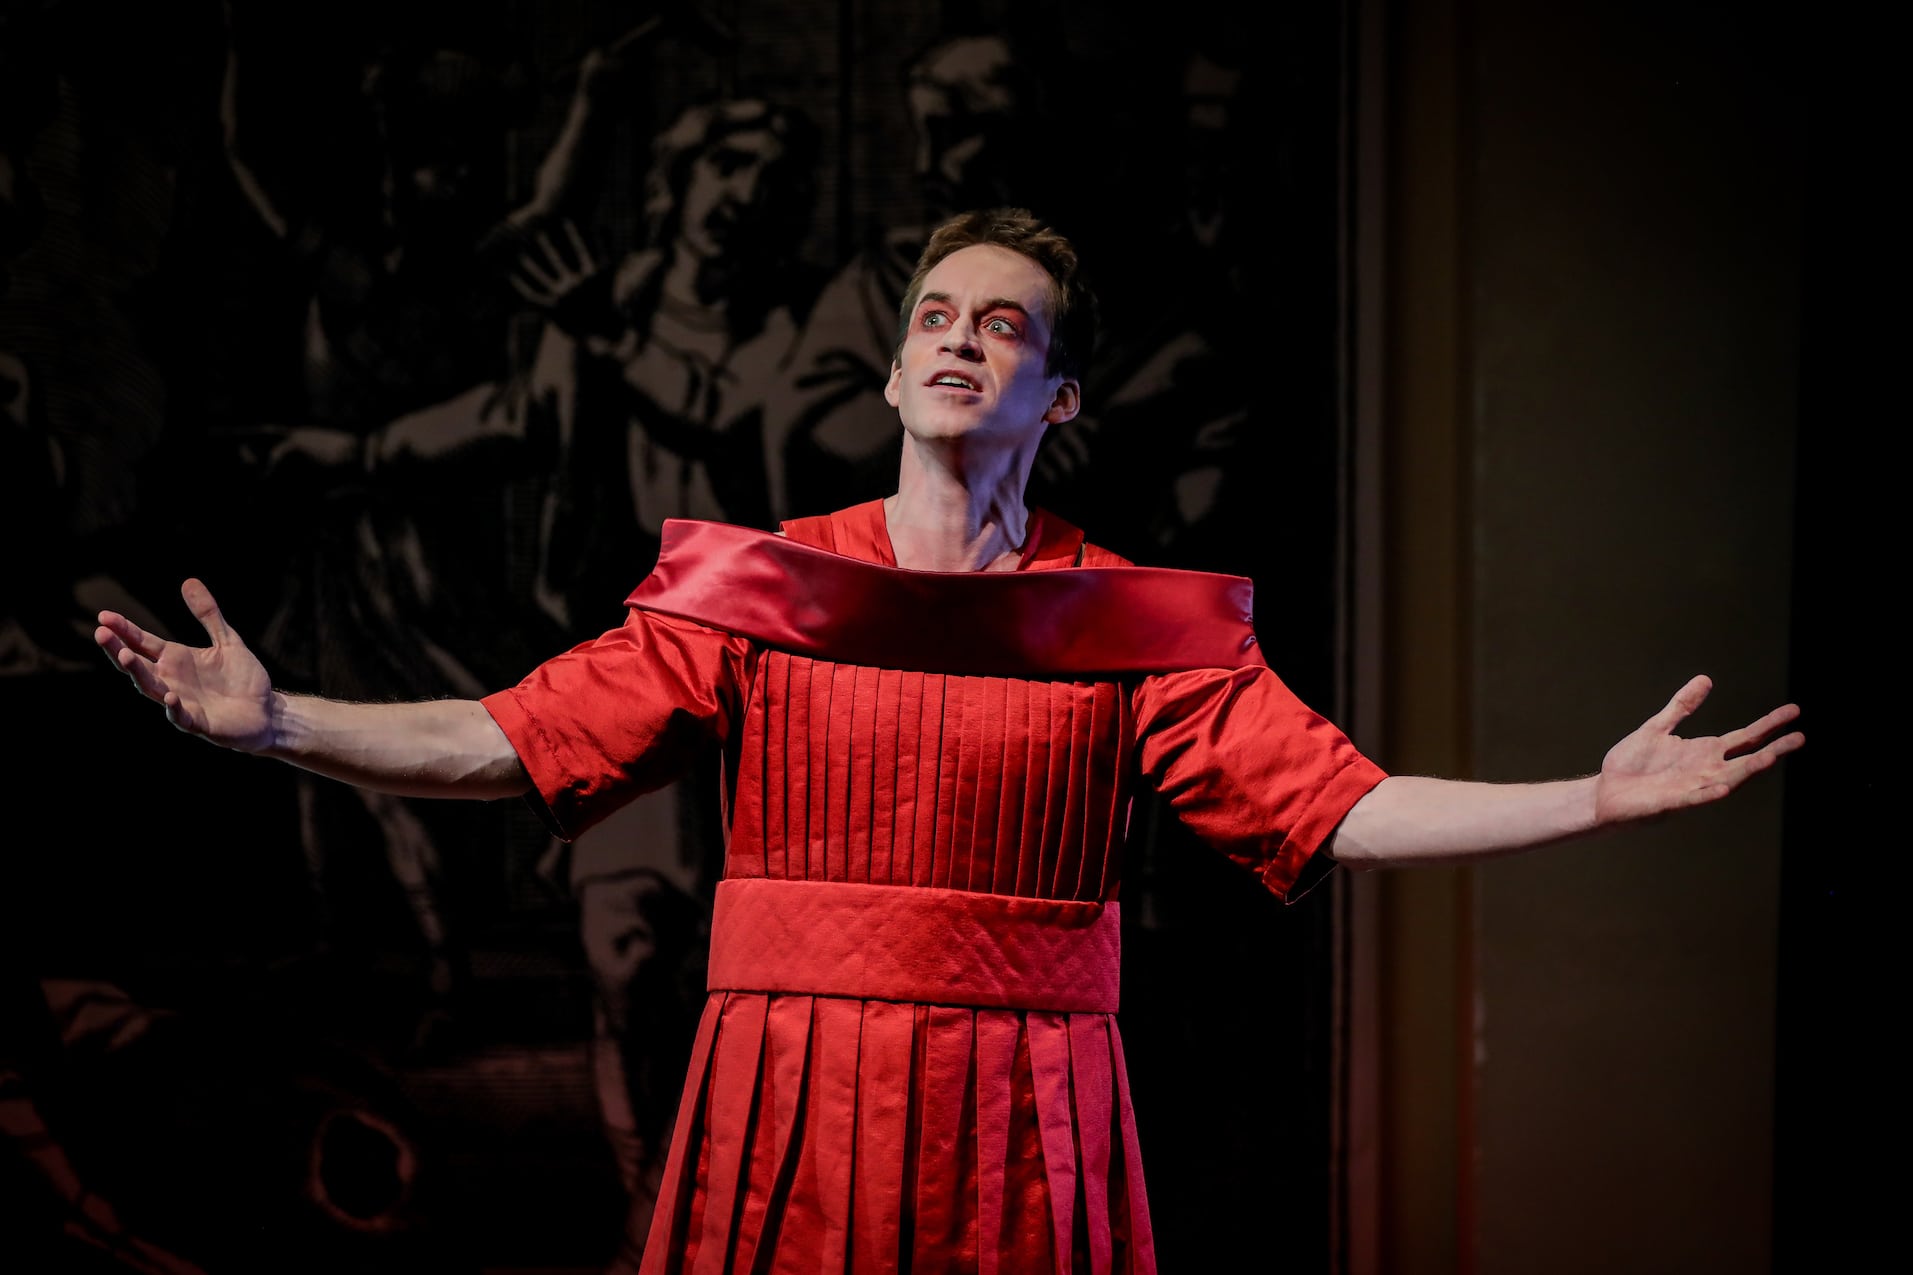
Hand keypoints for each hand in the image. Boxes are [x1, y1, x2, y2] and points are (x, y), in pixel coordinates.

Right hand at [94, 579, 274, 752]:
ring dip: (137, 674)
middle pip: (137, 664)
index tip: (104, 616)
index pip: (142, 642)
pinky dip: (174, 708)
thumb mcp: (227, 640)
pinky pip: (181, 716)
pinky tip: (170, 697)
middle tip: (100, 633)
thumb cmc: (242, 678)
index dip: (124, 630)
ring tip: (125, 656)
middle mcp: (171, 680)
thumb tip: (188, 581)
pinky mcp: (199, 722)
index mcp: (175, 659)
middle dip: (118, 649)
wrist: (266, 711)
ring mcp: (182, 702)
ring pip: (151, 689)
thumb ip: (208, 614)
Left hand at [1593, 675, 1803, 824]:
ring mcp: (1691, 787)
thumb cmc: (1631, 764)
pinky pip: (1694, 798)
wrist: (1605, 792)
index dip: (1769, 725)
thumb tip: (1705, 679)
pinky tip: (1722, 786)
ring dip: (1748, 770)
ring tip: (1770, 757)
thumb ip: (1682, 706)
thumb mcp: (1657, 727)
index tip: (1794, 712)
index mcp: (1703, 752)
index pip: (1745, 737)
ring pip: (1728, 779)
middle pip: (1747, 759)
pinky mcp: (1672, 802)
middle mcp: (1705, 770)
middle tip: (1800, 737)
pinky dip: (1708, 793)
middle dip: (1773, 748)